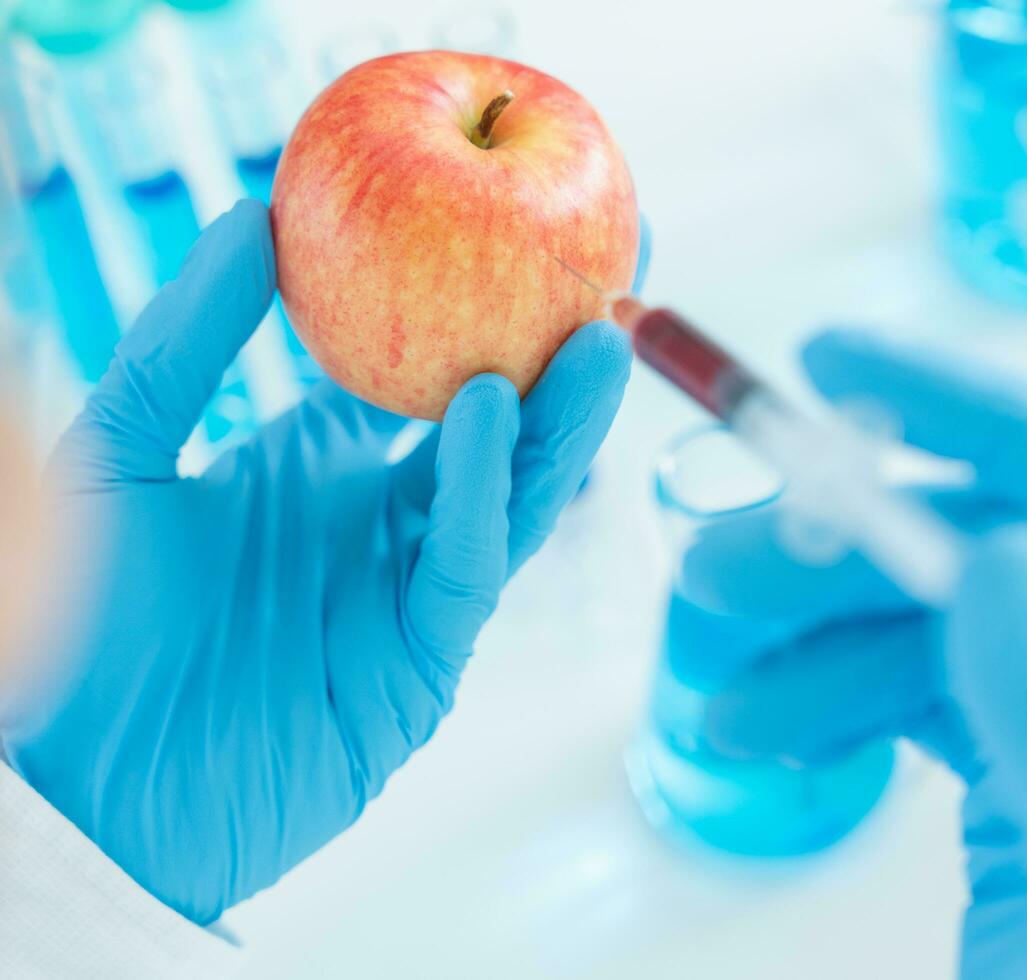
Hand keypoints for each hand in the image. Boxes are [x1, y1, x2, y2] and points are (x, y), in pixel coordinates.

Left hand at [0, 200, 641, 923]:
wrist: (75, 786)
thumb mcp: (115, 453)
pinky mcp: (419, 664)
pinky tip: (491, 413)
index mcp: (319, 467)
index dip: (471, 306)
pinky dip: (485, 492)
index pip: (419, 374)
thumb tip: (250, 217)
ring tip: (601, 337)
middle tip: (615, 267)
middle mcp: (379, 522)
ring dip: (560, 422)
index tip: (516, 230)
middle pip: (498, 427)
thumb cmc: (75, 624)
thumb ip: (181, 344)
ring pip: (513, 496)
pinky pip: (467, 567)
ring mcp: (408, 593)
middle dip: (559, 354)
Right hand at [695, 330, 1026, 977]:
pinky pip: (925, 687)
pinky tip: (762, 719)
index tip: (844, 364)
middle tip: (731, 559)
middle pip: (1013, 543)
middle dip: (861, 547)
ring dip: (824, 626)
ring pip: (949, 614)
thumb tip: (1000, 558)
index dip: (978, 411)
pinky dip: (837, 692)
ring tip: (715, 662)